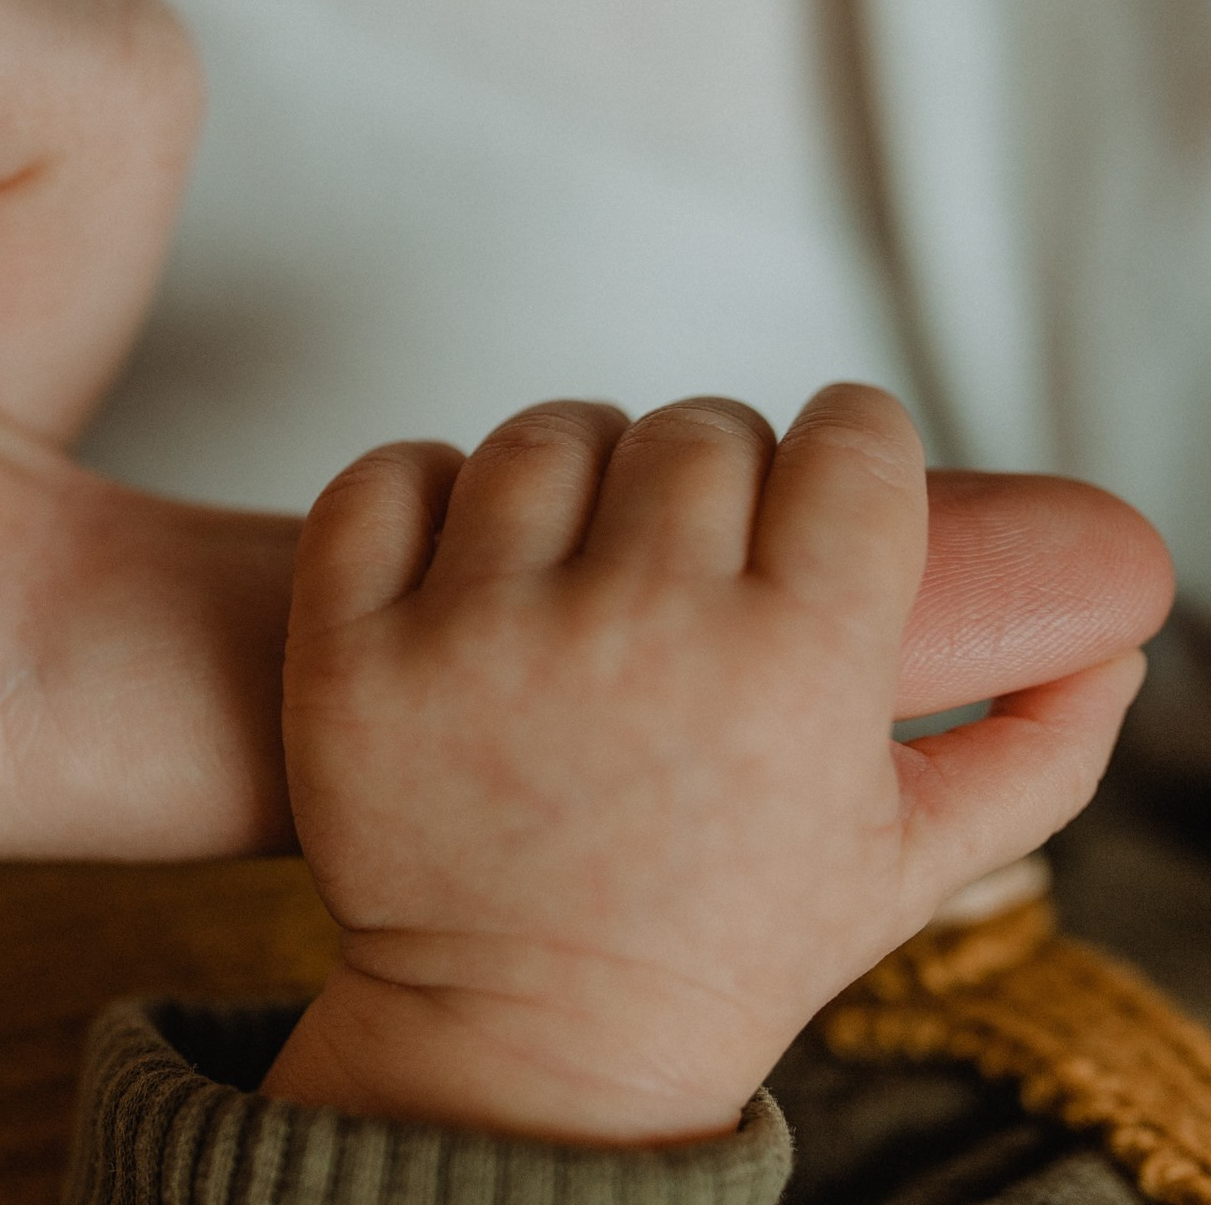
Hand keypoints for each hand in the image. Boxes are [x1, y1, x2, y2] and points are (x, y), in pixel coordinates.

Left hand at [260, 388, 1170, 1144]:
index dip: (849, 439)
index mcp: (796, 664)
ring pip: (543, 435)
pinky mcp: (352, 651)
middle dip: (717, 463)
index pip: (849, 443)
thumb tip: (1118, 647)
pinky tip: (459, 534)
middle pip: (697, 431)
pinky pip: (386, 480)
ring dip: (573, 462)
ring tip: (580, 533)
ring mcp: (480, 635)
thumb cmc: (722, 942)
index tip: (826, 470)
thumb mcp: (905, 864)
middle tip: (698, 527)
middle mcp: (640, 626)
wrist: (529, 1038)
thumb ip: (1032, 753)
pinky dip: (418, 485)